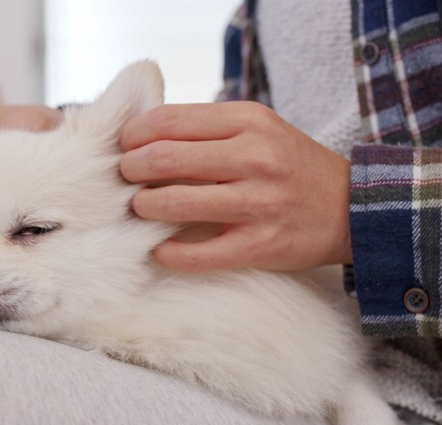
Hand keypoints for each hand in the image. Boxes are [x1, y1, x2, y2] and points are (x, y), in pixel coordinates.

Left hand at [119, 101, 352, 272]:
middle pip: (165, 158)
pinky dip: (168, 252)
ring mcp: (259, 202)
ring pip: (176, 203)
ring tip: (140, 207)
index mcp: (248, 121)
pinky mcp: (260, 244)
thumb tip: (143, 136)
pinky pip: (198, 253)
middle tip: (125, 177)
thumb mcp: (257, 129)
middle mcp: (254, 157)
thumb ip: (207, 128)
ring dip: (144, 207)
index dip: (134, 134)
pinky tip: (160, 248)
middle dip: (131, 169)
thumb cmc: (288, 164)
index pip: (169, 120)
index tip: (125, 146)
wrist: (351, 206)